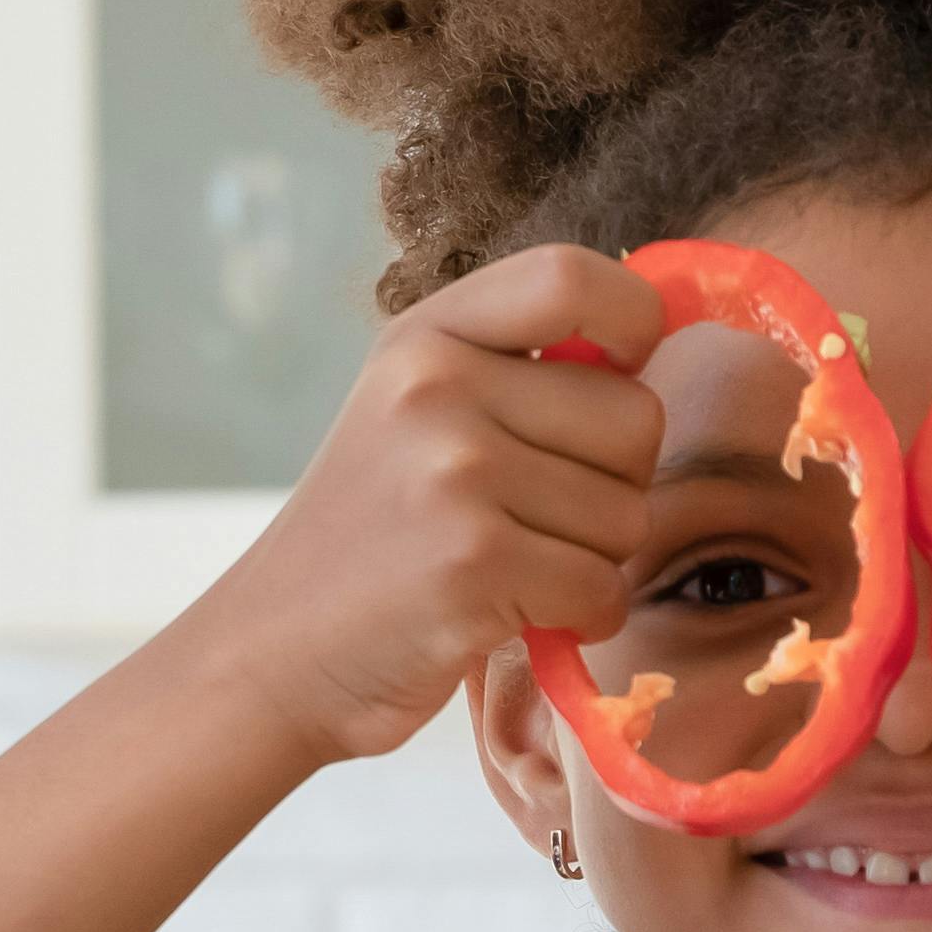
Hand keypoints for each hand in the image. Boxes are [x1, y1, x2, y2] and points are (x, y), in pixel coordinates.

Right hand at [167, 244, 675, 767]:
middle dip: (615, 486)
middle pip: (635, 417)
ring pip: (628, 515)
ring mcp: (453, 473)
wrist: (271, 656)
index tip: (623, 371)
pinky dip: (577, 619)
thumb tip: (659, 335)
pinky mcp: (473, 563)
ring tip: (507, 572)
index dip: (632, 320)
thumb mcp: (410, 417)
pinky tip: (511, 616)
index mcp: (424, 339)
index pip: (569, 275)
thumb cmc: (369, 545)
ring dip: (591, 563)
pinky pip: (602, 587)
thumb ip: (512, 371)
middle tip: (534, 522)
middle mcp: (435, 387)